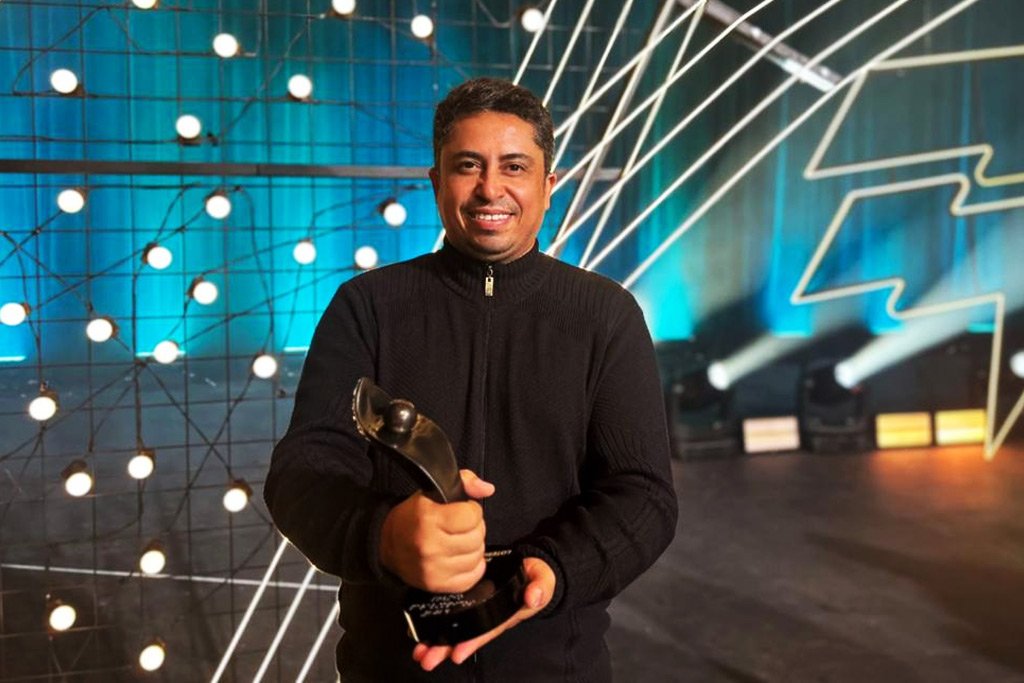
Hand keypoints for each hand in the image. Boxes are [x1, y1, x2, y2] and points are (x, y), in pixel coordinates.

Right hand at [380, 469, 494, 592]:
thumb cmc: (412, 517)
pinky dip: (473, 566)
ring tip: (459, 540)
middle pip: (477, 536)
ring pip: (477, 556)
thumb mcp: (434, 491)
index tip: (463, 510)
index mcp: (429, 519)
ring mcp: (434, 569)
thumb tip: (487, 489)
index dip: (471, 510)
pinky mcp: (438, 585)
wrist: (388, 544)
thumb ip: (465, 482)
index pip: (472, 515)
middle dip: (474, 528)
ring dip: (473, 547)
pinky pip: (472, 577)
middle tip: (460, 526)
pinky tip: (461, 556)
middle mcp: (431, 546)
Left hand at [411, 556, 555, 670]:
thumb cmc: (536, 577)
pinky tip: (420, 631)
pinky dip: (436, 623)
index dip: (472, 641)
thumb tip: (533, 596)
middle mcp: (489, 616)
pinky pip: (453, 614)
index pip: (487, 630)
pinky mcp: (470, 598)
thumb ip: (540, 587)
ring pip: (456, 629)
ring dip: (437, 641)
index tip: (456, 652)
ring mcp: (479, 609)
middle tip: (427, 659)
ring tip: (419, 653)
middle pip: (466, 636)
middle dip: (445, 648)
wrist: (531, 568)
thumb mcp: (543, 580)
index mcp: (505, 615)